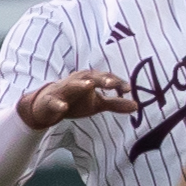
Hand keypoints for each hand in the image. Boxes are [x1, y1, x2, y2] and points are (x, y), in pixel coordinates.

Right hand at [18, 72, 137, 128]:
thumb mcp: (97, 103)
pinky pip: (55, 102)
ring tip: (89, 85)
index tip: (128, 89)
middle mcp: (78, 81)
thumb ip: (116, 103)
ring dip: (80, 84)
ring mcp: (63, 89)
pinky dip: (59, 104)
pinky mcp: (51, 100)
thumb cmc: (76, 101)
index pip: (106, 79)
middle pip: (91, 77)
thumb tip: (137, 106)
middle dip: (102, 79)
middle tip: (112, 83)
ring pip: (72, 85)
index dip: (117, 83)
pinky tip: (64, 107)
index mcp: (90, 79)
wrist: (48, 105)